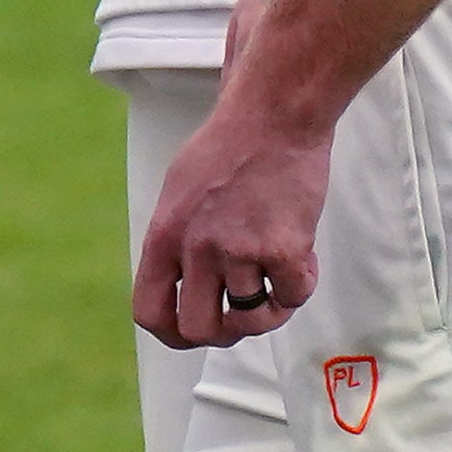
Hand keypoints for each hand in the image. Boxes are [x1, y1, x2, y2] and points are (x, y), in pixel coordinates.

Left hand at [133, 52, 328, 350]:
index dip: (172, 334)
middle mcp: (195, 248)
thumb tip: (184, 293)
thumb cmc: (228, 150)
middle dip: (223, 333)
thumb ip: (177, 244)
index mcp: (163, 235)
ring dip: (270, 304)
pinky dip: (301, 284)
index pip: (149, 312)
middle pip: (199, 330)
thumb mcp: (178, 194)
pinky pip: (293, 297)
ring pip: (252, 318)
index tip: (192, 334)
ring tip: (277, 271)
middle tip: (243, 315)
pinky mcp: (282, 249)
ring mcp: (238, 250)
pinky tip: (302, 256)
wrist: (272, 117)